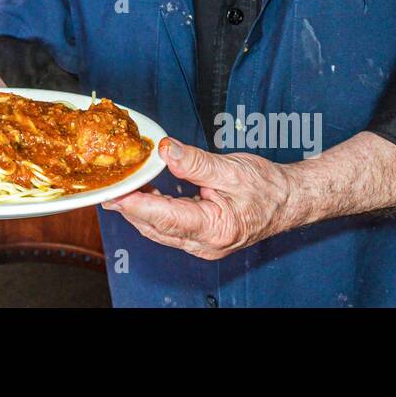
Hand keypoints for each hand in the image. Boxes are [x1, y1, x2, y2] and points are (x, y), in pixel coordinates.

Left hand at [102, 137, 295, 259]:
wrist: (288, 201)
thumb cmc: (267, 187)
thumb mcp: (232, 168)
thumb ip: (196, 162)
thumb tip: (166, 151)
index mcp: (215, 228)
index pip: (166, 218)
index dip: (137, 205)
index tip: (115, 193)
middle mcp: (205, 244)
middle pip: (156, 227)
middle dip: (129, 207)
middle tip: (107, 186)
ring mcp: (201, 245)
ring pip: (158, 230)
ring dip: (137, 210)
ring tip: (119, 188)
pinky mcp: (199, 239)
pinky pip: (167, 228)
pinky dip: (151, 211)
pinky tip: (142, 193)